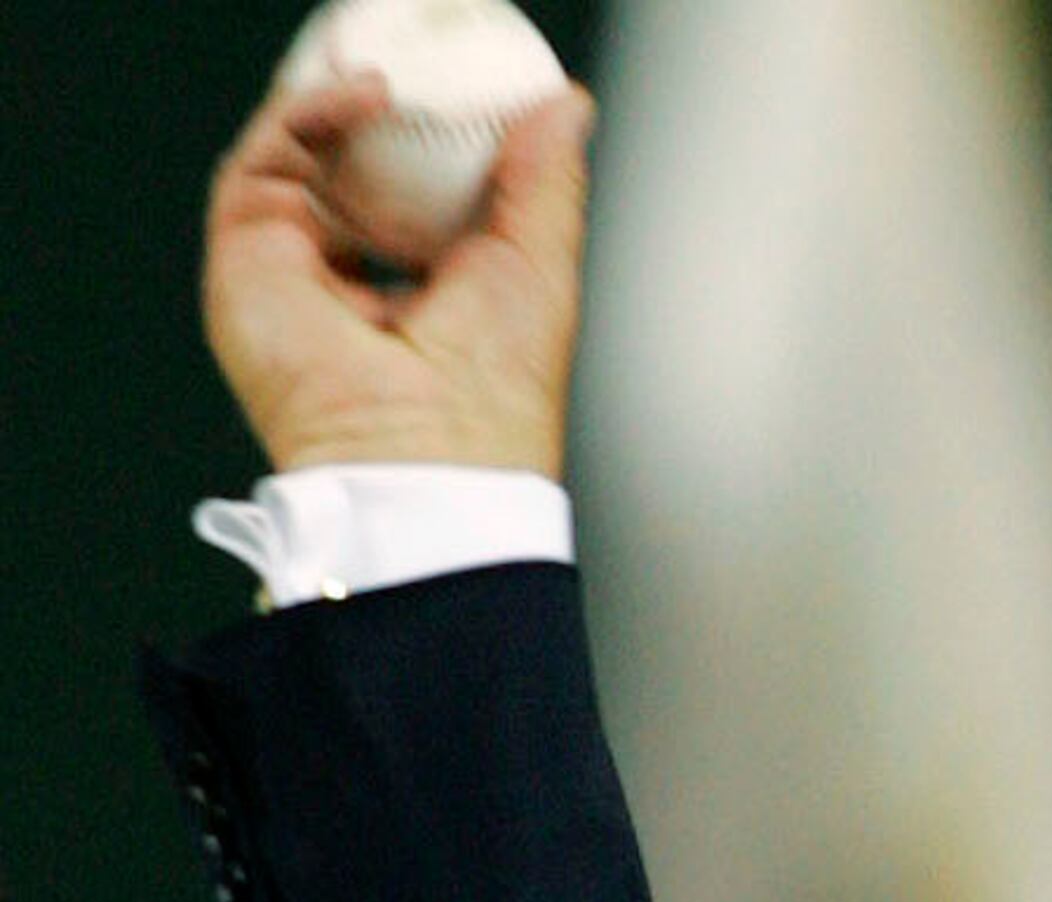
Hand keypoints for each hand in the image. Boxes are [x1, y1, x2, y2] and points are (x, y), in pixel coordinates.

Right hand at [202, 73, 595, 474]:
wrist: (431, 452)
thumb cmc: (495, 390)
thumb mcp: (539, 260)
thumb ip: (546, 181)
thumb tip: (566, 107)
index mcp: (424, 288)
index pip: (416, 191)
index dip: (434, 132)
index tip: (463, 86)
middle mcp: (354, 279)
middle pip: (348, 166)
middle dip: (377, 108)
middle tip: (415, 62)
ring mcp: (295, 268)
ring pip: (300, 154)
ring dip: (341, 100)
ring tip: (395, 70)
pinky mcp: (248, 256)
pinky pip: (266, 159)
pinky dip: (310, 113)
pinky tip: (365, 94)